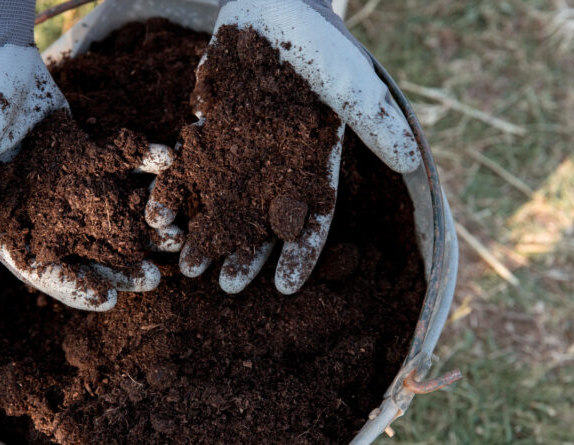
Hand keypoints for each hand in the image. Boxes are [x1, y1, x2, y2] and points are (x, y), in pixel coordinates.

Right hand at [0, 0, 176, 309]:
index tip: (107, 301)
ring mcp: (71, 186)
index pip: (40, 267)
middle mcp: (44, 211)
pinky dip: (146, 167)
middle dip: (120, 266)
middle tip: (154, 279)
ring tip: (175, 238)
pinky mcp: (92, 156)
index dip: (72, 286)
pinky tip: (170, 167)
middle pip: (85, 249)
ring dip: (143, 226)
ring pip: (111, 214)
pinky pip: (124, 167)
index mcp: (9, 221)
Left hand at [146, 0, 419, 293]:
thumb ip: (375, 121)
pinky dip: (177, 190)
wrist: (276, 5)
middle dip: (245, 254)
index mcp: (313, 163)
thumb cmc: (319, 43)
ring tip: (188, 266)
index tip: (285, 287)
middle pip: (262, 220)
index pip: (311, 217)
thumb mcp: (351, 81)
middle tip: (225, 287)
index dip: (300, 253)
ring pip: (223, 202)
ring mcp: (241, 148)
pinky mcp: (210, 128)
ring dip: (208, 233)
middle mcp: (276, 164)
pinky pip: (190, 166)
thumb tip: (412, 161)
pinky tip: (160, 216)